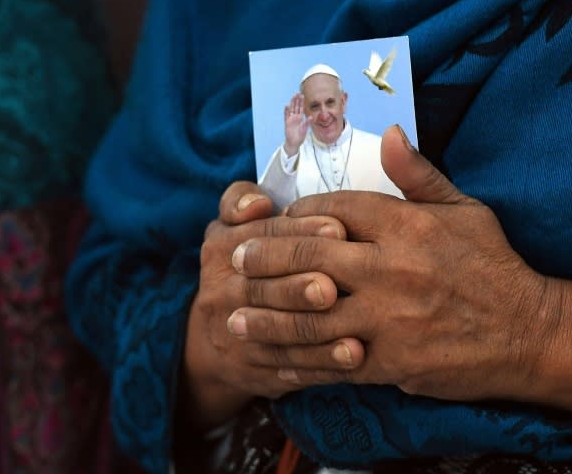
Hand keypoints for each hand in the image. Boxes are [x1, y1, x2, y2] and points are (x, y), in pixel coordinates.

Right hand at [182, 181, 363, 428]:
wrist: (216, 338)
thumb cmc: (245, 266)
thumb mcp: (233, 227)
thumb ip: (242, 202)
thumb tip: (257, 203)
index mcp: (221, 248)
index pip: (259, 237)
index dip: (298, 232)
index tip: (337, 229)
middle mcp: (221, 292)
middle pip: (261, 289)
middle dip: (299, 287)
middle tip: (334, 285)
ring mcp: (236, 335)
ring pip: (278, 333)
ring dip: (318, 333)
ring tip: (355, 329)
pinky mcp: (254, 370)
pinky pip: (290, 368)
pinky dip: (323, 363)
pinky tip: (354, 356)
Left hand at [228, 127, 557, 402]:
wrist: (529, 333)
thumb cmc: (494, 266)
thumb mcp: (466, 209)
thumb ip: (419, 174)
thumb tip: (390, 131)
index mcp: (407, 224)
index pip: (332, 209)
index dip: (296, 214)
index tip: (278, 221)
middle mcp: (391, 267)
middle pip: (307, 256)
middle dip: (264, 257)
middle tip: (236, 260)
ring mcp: (388, 317)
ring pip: (308, 312)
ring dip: (265, 313)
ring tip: (235, 312)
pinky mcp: (391, 361)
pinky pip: (331, 359)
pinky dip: (298, 359)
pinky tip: (273, 358)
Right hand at [283, 93, 309, 155]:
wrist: (294, 143)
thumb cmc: (300, 137)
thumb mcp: (305, 130)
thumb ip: (307, 123)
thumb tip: (311, 117)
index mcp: (300, 118)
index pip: (301, 108)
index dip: (301, 102)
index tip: (302, 95)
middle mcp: (295, 118)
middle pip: (296, 107)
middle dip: (296, 100)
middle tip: (297, 93)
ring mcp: (291, 119)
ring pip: (291, 109)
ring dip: (292, 103)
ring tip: (293, 97)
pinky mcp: (287, 123)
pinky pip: (286, 116)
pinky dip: (286, 111)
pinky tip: (287, 106)